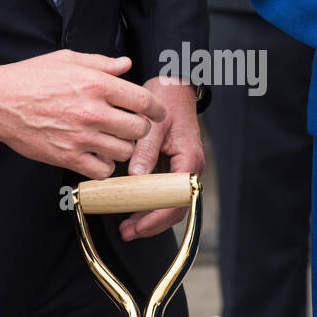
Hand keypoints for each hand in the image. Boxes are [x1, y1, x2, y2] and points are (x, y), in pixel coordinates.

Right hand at [0, 50, 165, 177]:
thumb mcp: (66, 59)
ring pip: (124, 152)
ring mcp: (80, 137)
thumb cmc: (30, 78)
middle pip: (139, 129)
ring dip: (121, 146)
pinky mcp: (68, 157)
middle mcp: (91, 111)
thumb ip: (101, 63)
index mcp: (95, 83)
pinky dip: (104, 164)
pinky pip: (103, 170)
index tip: (157, 113)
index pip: (143, 100)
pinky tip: (96, 154)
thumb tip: (126, 65)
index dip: (156, 108)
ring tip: (110, 139)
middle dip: (139, 128)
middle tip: (129, 125)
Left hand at [118, 76, 203, 241]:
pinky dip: (149, 202)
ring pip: (169, 203)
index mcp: (189, 160)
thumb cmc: (168, 98)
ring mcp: (181, 169)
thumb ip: (145, 150)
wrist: (174, 84)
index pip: (177, 201)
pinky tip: (132, 206)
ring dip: (149, 216)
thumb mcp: (155, 124)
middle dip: (152, 224)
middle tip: (127, 232)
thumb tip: (137, 177)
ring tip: (127, 227)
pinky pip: (163, 191)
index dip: (157, 217)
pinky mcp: (172, 165)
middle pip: (175, 208)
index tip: (137, 225)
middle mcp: (189, 169)